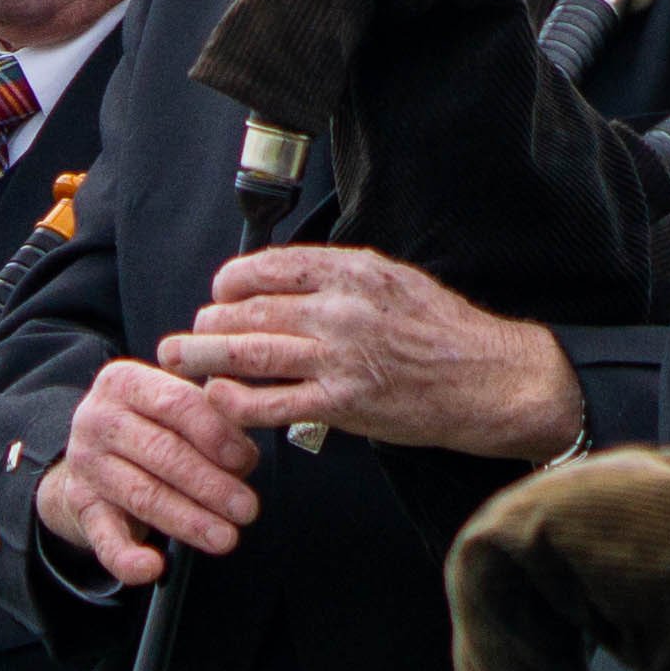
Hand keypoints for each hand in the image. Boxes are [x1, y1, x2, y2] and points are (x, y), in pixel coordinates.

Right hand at [36, 357, 259, 587]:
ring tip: (225, 538)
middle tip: (247, 509)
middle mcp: (97, 418)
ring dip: (189, 520)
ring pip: (143, 494)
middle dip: (211, 484)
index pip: (176, 403)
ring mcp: (85, 463)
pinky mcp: (80, 505)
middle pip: (162, 452)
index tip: (245, 460)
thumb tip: (243, 459)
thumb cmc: (152, 429)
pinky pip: (104, 536)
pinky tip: (152, 568)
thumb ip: (212, 424)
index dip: (216, 434)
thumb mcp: (176, 412)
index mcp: (125, 382)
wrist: (94, 459)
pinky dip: (127, 557)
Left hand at [173, 246, 582, 459]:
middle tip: (187, 335)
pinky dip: (237, 401)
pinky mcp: (343, 404)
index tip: (219, 295)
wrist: (490, 378)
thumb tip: (284, 283)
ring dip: (204, 357)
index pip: (268, 267)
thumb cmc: (444, 331)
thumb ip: (338, 278)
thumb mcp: (393, 279)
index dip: (230, 282)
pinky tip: (218, 399)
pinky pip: (273, 403)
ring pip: (250, 352)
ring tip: (179, 359)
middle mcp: (341, 308)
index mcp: (352, 271)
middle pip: (248, 310)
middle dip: (207, 323)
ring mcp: (340, 357)